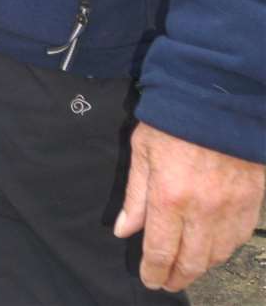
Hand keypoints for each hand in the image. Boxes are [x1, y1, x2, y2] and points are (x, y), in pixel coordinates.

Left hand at [114, 121, 264, 291]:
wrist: (218, 95)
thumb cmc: (173, 118)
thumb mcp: (143, 149)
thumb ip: (135, 195)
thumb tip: (124, 230)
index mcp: (169, 197)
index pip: (160, 250)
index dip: (153, 271)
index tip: (149, 279)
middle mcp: (202, 210)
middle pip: (190, 262)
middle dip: (176, 277)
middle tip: (167, 280)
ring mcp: (230, 208)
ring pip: (216, 255)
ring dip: (200, 265)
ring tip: (187, 264)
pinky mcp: (251, 202)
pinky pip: (238, 238)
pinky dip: (224, 248)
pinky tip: (213, 246)